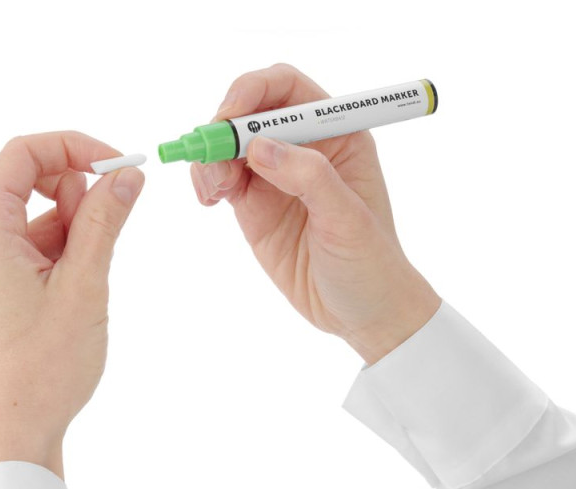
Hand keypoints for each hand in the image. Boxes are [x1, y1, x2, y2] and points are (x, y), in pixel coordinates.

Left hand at [0, 131, 143, 484]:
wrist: (8, 435)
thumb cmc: (38, 368)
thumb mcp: (84, 284)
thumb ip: (105, 220)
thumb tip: (127, 176)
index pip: (25, 152)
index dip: (76, 147)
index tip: (120, 165)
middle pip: (32, 180)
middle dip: (80, 193)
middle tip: (111, 231)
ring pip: (39, 217)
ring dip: (76, 231)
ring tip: (90, 283)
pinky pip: (34, 247)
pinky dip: (66, 255)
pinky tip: (80, 293)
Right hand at [191, 64, 440, 363]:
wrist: (362, 313)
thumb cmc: (370, 263)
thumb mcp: (347, 220)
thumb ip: (309, 178)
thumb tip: (260, 146)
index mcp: (338, 135)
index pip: (288, 89)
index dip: (254, 90)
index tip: (229, 114)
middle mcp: (303, 148)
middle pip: (250, 112)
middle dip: (223, 127)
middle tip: (210, 157)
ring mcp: (275, 177)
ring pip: (229, 145)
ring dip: (210, 157)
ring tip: (212, 192)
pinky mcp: (254, 206)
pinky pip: (221, 177)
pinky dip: (206, 180)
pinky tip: (209, 200)